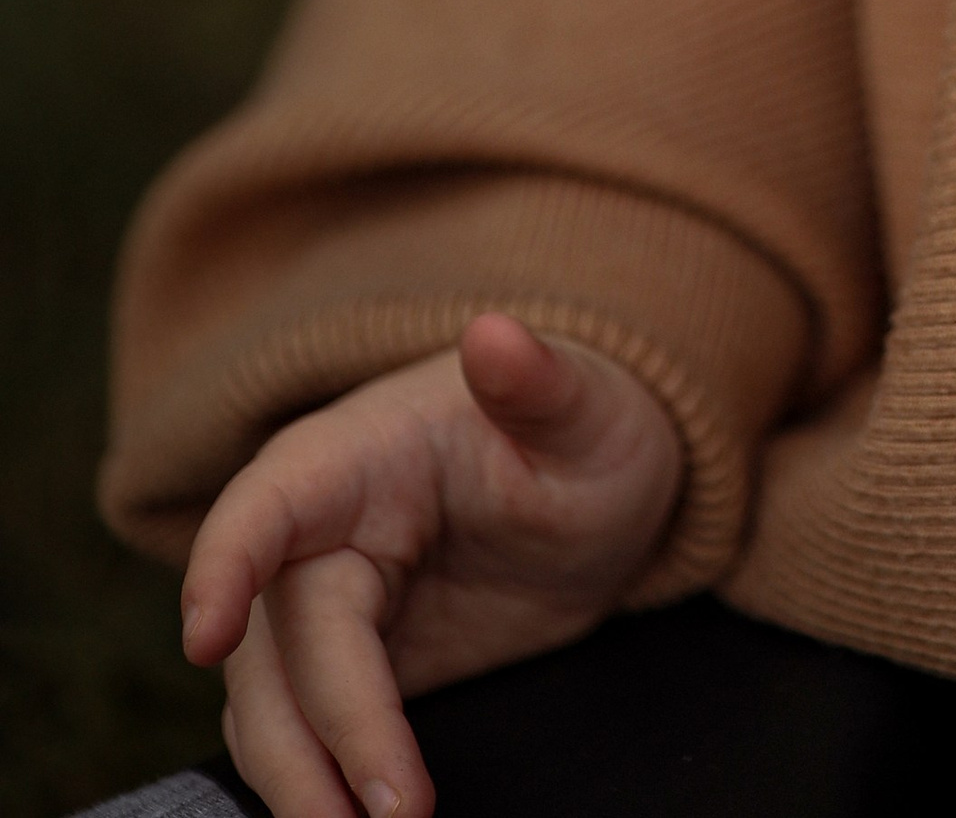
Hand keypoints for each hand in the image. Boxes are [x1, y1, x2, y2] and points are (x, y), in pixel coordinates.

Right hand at [180, 314, 683, 817]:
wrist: (605, 488)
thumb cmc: (592, 429)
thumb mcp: (589, 409)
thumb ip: (542, 383)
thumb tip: (494, 334)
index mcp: (360, 454)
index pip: (267, 503)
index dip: (224, 565)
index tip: (202, 639)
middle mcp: (322, 532)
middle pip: (273, 642)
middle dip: (309, 735)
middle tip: (379, 817)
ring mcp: (331, 606)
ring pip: (271, 703)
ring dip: (299, 778)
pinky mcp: (353, 669)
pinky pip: (303, 731)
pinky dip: (313, 781)